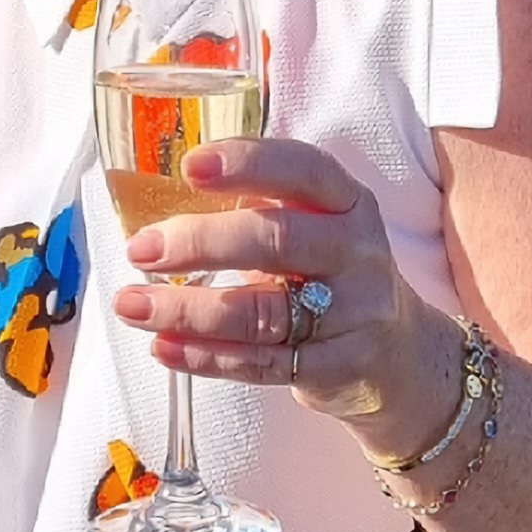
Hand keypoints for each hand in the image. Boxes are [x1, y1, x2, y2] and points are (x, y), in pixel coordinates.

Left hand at [111, 135, 465, 458]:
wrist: (400, 354)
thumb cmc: (331, 273)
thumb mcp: (317, 226)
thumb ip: (258, 206)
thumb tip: (154, 194)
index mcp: (348, 203)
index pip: (304, 170)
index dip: (248, 163)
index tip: (189, 165)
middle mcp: (357, 253)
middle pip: (277, 241)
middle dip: (201, 242)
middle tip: (140, 248)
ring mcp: (353, 314)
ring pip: (261, 312)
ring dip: (187, 309)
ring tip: (131, 304)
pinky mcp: (338, 368)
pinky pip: (262, 364)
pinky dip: (205, 357)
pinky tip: (162, 346)